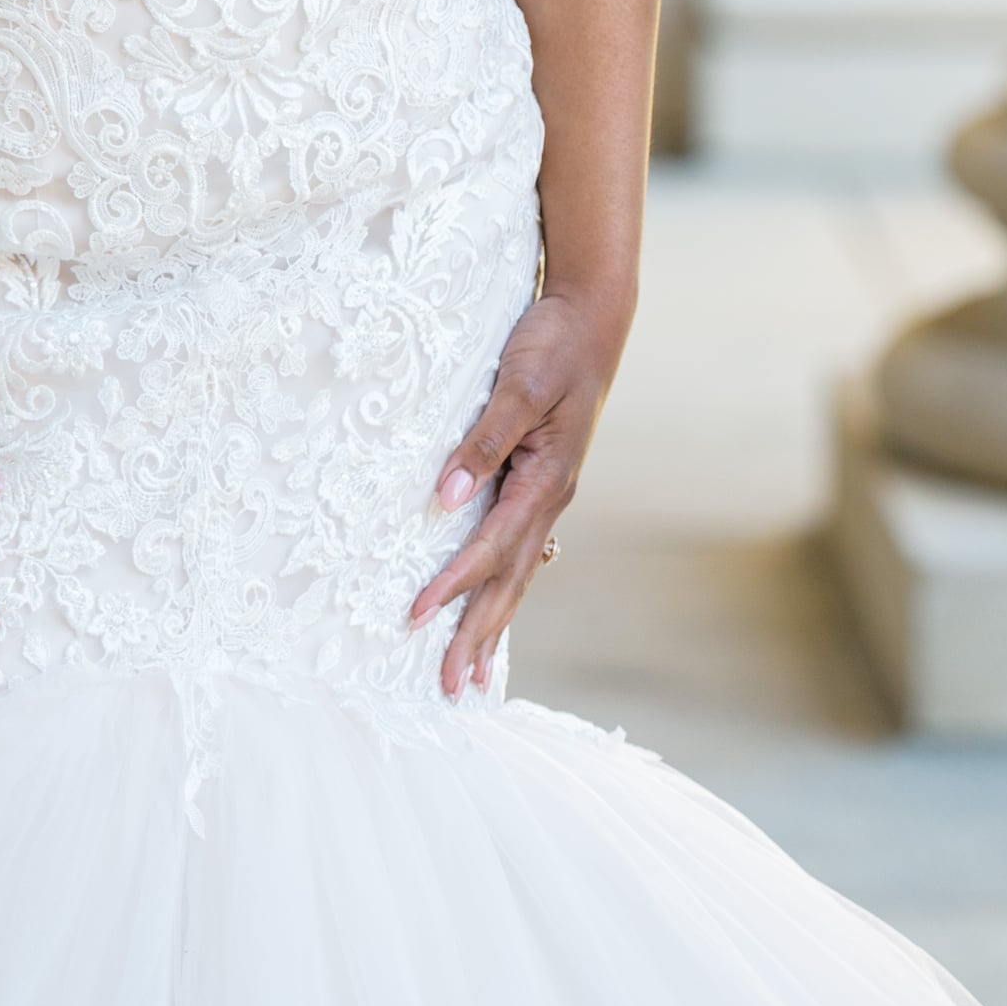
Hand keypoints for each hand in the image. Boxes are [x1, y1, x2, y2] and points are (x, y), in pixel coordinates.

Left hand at [408, 289, 620, 697]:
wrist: (593, 316)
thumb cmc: (554, 344)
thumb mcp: (519, 386)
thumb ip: (482, 443)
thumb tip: (442, 500)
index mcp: (545, 480)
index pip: (490, 549)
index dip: (451, 586)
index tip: (413, 619)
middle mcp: (549, 497)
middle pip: (510, 581)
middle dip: (478, 635)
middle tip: (450, 689)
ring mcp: (547, 493)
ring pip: (517, 572)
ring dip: (493, 623)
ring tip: (474, 673)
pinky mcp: (540, 480)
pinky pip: (517, 548)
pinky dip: (503, 586)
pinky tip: (494, 605)